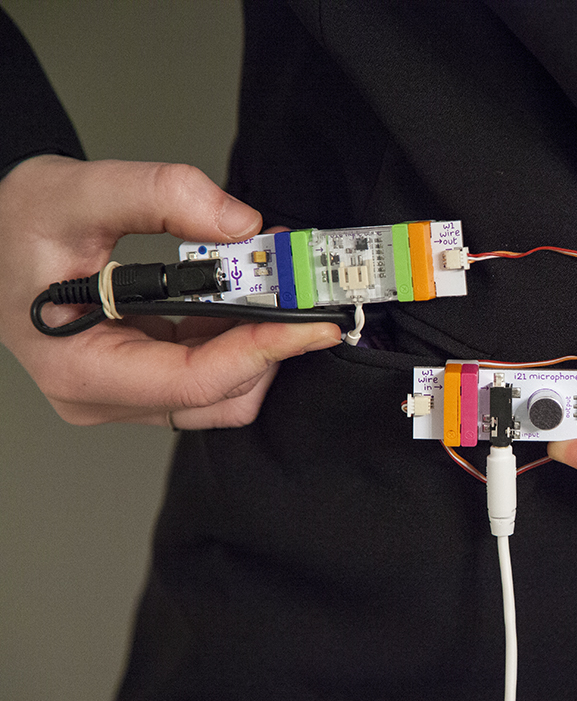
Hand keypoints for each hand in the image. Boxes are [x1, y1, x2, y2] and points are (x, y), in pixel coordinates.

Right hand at [0, 155, 341, 428]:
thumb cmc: (16, 223)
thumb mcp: (77, 190)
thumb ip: (162, 194)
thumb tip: (241, 224)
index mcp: (80, 369)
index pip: (194, 382)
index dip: (262, 351)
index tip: (310, 323)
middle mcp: (102, 397)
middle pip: (220, 397)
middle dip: (269, 346)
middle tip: (302, 293)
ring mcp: (124, 396)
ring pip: (223, 394)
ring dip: (259, 344)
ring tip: (276, 288)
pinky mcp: (144, 383)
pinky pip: (210, 377)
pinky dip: (239, 341)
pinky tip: (248, 298)